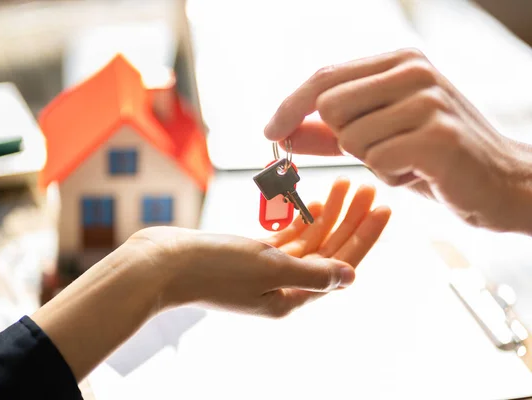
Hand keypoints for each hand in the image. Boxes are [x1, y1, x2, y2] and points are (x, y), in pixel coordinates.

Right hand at [130, 178, 389, 317]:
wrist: (161, 263)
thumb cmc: (211, 268)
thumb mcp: (267, 269)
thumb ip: (312, 273)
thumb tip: (352, 276)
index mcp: (291, 299)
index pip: (340, 265)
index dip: (364, 236)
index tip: (383, 208)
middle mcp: (283, 288)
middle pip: (329, 250)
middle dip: (351, 219)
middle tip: (368, 187)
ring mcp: (267, 272)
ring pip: (309, 241)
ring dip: (329, 214)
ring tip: (345, 184)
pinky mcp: (251, 256)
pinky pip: (287, 238)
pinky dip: (303, 220)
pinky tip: (318, 202)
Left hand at [264, 48, 531, 233]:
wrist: (499, 181)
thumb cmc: (433, 157)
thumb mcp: (376, 136)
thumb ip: (327, 131)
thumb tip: (281, 131)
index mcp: (398, 61)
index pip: (324, 77)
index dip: (290, 106)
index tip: (269, 131)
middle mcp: (413, 70)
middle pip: (329, 107)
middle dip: (344, 141)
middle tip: (385, 146)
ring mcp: (428, 100)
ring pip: (350, 138)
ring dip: (372, 161)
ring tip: (408, 159)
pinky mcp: (437, 135)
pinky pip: (377, 162)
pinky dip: (391, 177)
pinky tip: (420, 172)